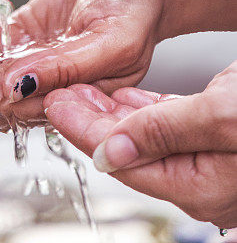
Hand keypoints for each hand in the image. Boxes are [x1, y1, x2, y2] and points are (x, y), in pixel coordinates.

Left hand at [44, 62, 236, 227]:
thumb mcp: (220, 116)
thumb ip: (165, 132)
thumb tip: (111, 152)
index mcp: (200, 186)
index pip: (123, 162)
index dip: (84, 132)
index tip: (55, 107)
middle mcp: (201, 181)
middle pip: (128, 152)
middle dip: (88, 121)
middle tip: (57, 95)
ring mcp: (208, 161)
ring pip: (145, 138)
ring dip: (109, 113)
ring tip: (78, 90)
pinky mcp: (215, 138)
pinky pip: (168, 128)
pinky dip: (140, 110)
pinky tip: (120, 96)